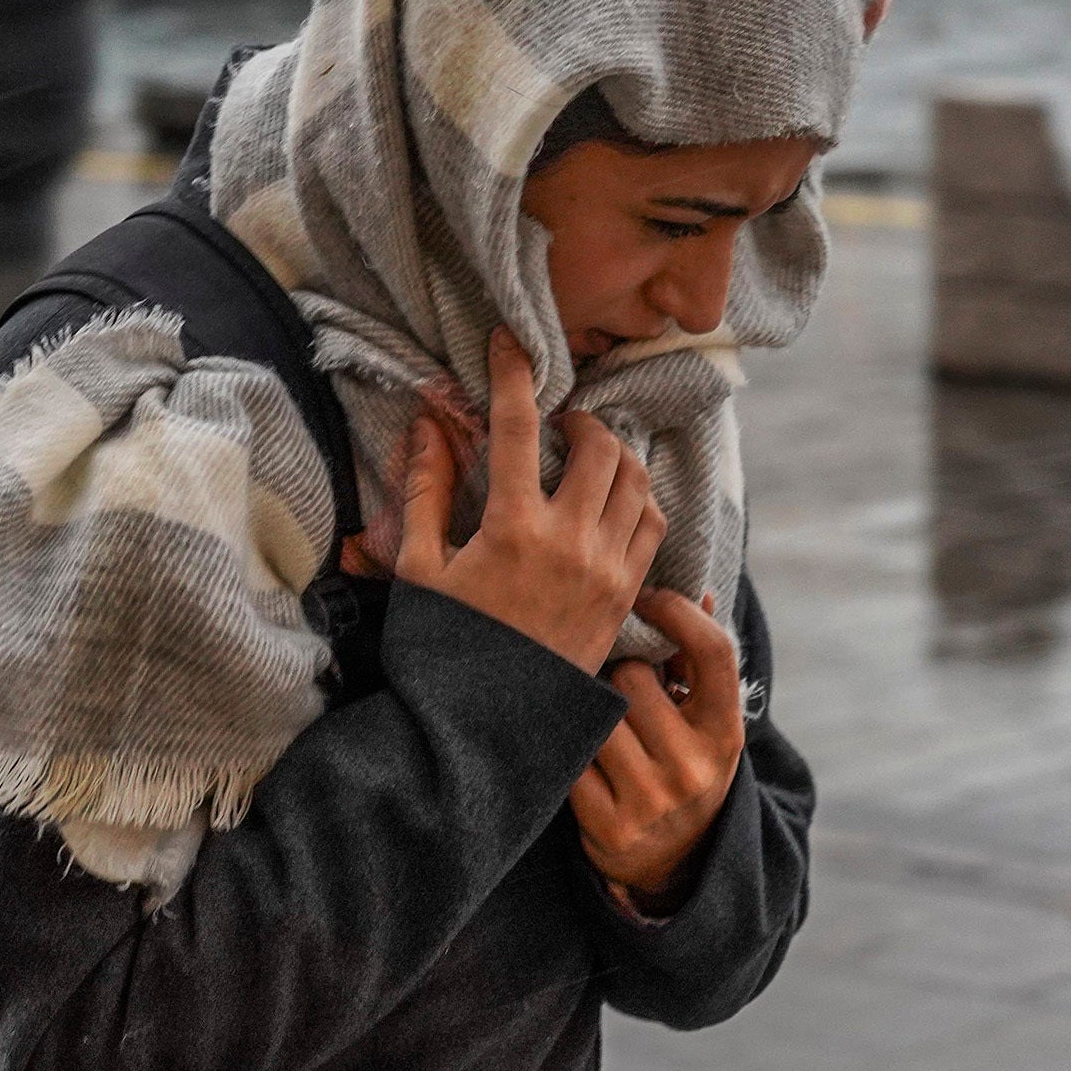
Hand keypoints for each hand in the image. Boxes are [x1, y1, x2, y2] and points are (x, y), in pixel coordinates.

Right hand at [389, 332, 663, 673]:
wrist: (484, 729)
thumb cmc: (441, 648)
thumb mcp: (418, 568)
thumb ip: (425, 489)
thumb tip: (426, 423)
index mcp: (511, 527)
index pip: (519, 427)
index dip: (514, 374)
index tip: (510, 341)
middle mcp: (570, 542)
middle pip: (600, 446)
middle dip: (582, 419)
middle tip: (561, 421)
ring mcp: (606, 570)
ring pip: (637, 482)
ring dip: (617, 455)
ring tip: (591, 455)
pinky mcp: (626, 597)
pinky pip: (652, 527)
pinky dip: (639, 500)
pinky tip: (613, 501)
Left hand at [573, 590, 744, 913]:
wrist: (677, 864)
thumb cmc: (685, 765)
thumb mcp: (706, 723)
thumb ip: (699, 662)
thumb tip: (698, 589)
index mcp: (725, 733)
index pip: (713, 652)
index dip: (678, 612)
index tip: (649, 596)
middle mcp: (694, 769)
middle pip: (632, 678)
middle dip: (619, 673)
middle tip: (618, 687)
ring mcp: (651, 801)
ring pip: (595, 716)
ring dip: (590, 711)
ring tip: (600, 723)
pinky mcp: (609, 828)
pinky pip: (571, 759)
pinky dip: (571, 752)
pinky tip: (581, 758)